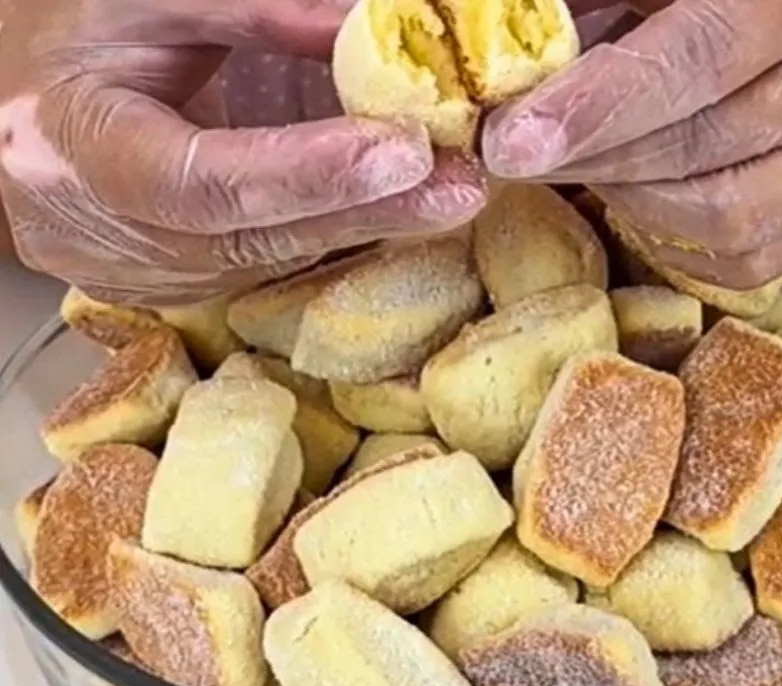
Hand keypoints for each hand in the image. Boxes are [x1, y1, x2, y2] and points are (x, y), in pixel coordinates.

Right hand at [0, 0, 486, 304]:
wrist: (33, 88)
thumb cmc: (79, 30)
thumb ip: (258, 10)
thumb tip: (374, 25)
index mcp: (67, 142)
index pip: (202, 179)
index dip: (308, 173)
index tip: (400, 151)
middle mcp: (91, 226)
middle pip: (250, 235)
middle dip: (366, 211)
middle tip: (459, 185)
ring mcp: (127, 267)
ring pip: (267, 262)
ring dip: (365, 230)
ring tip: (449, 194)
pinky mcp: (164, 282)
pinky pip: (264, 267)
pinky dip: (334, 239)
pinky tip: (397, 214)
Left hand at [482, 0, 781, 288]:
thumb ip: (609, 4)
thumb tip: (520, 63)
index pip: (698, 58)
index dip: (598, 105)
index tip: (512, 141)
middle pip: (702, 145)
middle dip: (593, 157)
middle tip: (515, 155)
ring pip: (728, 217)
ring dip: (631, 200)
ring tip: (582, 165)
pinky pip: (752, 258)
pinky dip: (677, 239)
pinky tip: (638, 199)